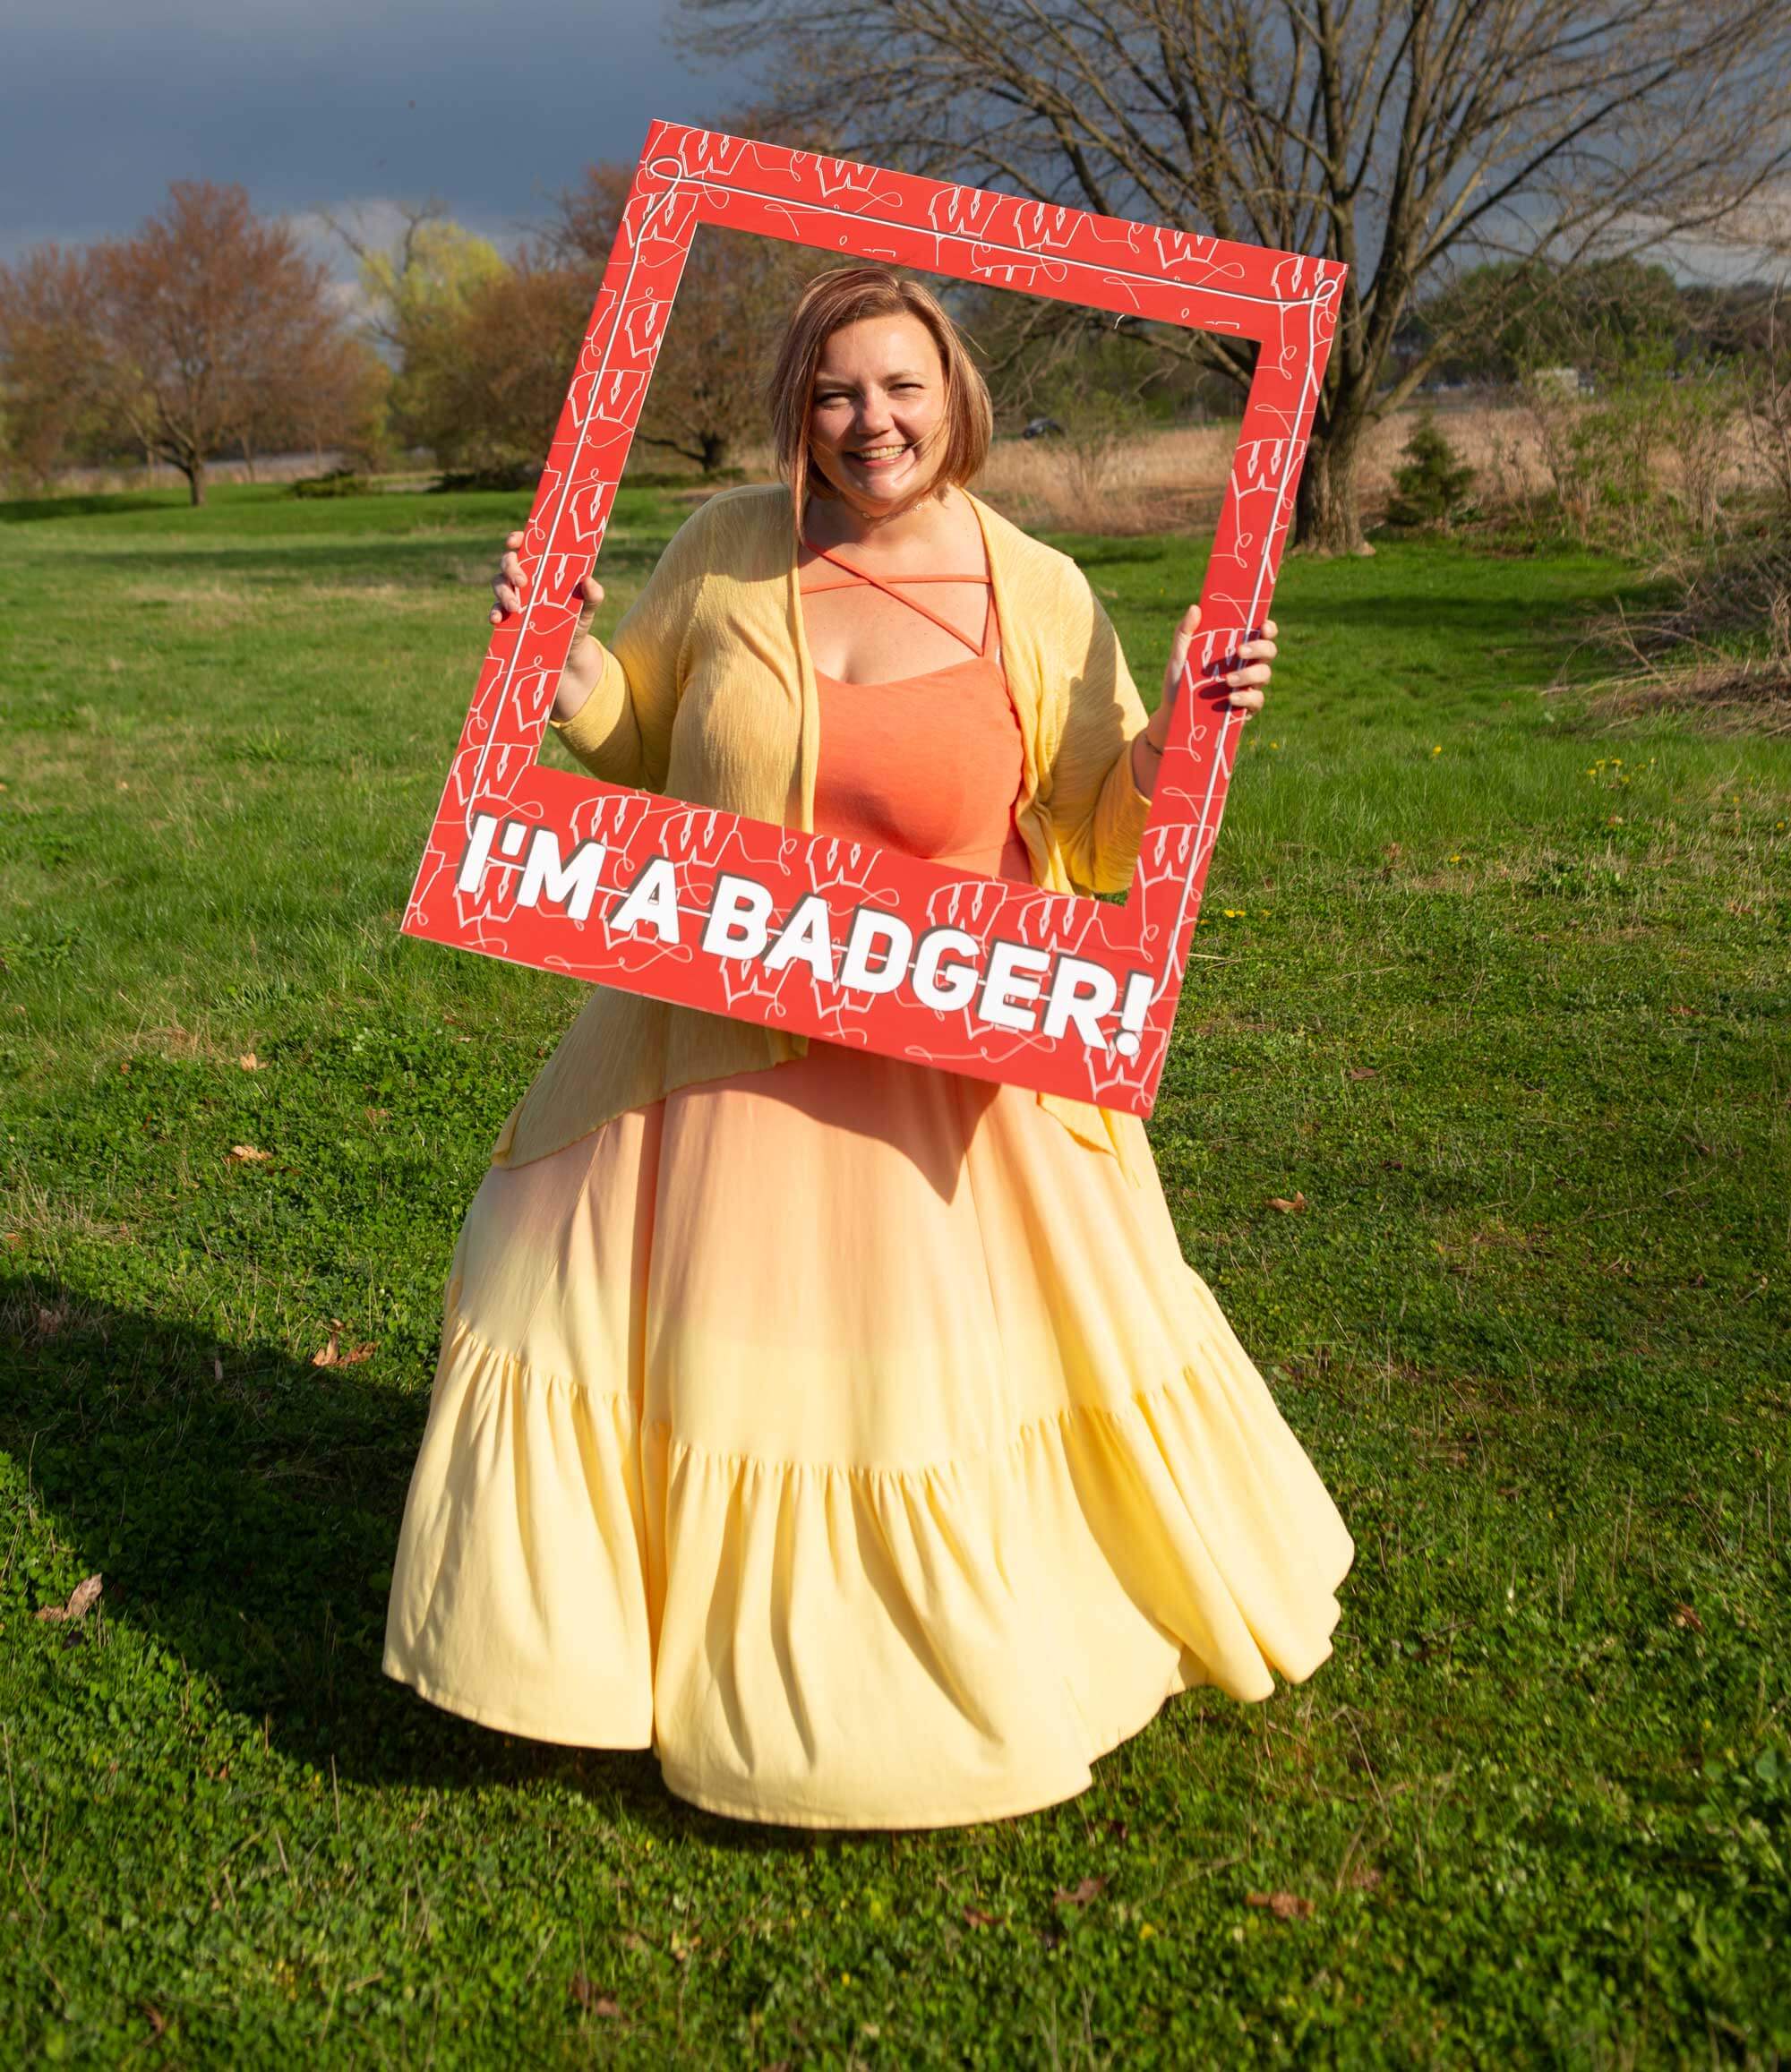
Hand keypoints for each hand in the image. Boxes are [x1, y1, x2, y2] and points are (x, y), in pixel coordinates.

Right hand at [489, 529, 607, 721]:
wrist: (568, 656)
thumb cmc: (576, 623)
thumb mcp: (587, 610)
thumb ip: (592, 597)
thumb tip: (589, 581)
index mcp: (543, 569)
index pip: (526, 547)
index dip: (517, 539)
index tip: (516, 541)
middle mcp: (525, 580)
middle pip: (508, 563)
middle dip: (511, 569)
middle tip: (523, 583)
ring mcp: (513, 598)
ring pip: (498, 584)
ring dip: (503, 593)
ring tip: (516, 608)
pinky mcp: (507, 619)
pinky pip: (495, 611)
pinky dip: (494, 612)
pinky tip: (497, 619)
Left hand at [1132, 607, 1278, 792]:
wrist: (1172, 716)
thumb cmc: (1178, 683)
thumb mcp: (1178, 657)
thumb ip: (1184, 633)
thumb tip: (1195, 608)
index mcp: (1236, 649)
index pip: (1261, 635)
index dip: (1268, 628)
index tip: (1263, 626)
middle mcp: (1247, 666)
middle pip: (1269, 652)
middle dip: (1259, 648)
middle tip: (1240, 651)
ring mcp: (1249, 688)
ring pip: (1265, 675)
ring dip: (1249, 674)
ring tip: (1228, 680)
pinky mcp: (1246, 710)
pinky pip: (1257, 701)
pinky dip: (1246, 698)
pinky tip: (1231, 697)